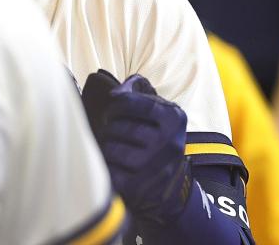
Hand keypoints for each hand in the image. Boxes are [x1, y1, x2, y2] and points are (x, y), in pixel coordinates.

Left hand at [81, 72, 191, 223]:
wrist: (169, 185)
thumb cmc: (157, 137)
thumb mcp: (158, 109)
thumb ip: (137, 89)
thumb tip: (116, 92)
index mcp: (174, 117)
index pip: (129, 102)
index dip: (114, 104)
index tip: (112, 108)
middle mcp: (170, 143)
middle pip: (118, 127)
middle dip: (107, 127)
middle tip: (108, 130)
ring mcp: (157, 168)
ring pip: (111, 149)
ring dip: (104, 146)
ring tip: (110, 146)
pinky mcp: (142, 188)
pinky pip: (108, 171)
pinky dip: (105, 167)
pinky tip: (112, 164)